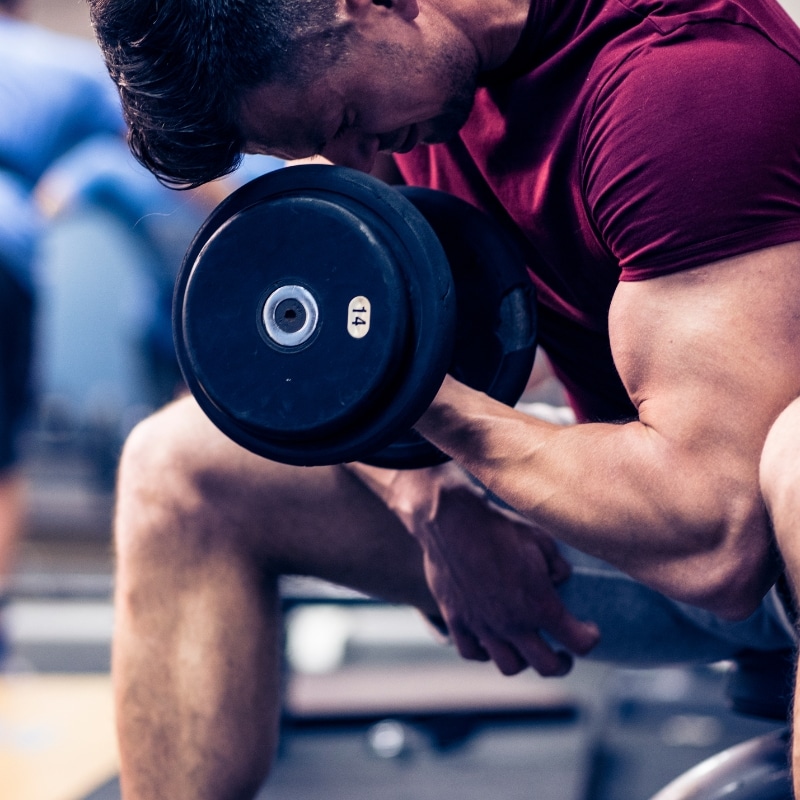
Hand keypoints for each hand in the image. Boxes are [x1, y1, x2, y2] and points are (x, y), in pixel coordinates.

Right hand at [353, 462, 599, 676]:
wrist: (452, 522)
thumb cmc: (499, 527)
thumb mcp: (540, 539)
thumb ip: (556, 565)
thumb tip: (560, 577)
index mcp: (540, 605)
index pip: (579, 642)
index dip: (589, 638)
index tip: (589, 630)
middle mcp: (513, 624)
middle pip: (546, 666)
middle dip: (561, 663)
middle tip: (563, 653)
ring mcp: (482, 625)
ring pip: (509, 666)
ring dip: (523, 660)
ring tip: (525, 647)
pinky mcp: (456, 619)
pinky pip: (472, 652)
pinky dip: (484, 652)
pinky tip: (490, 640)